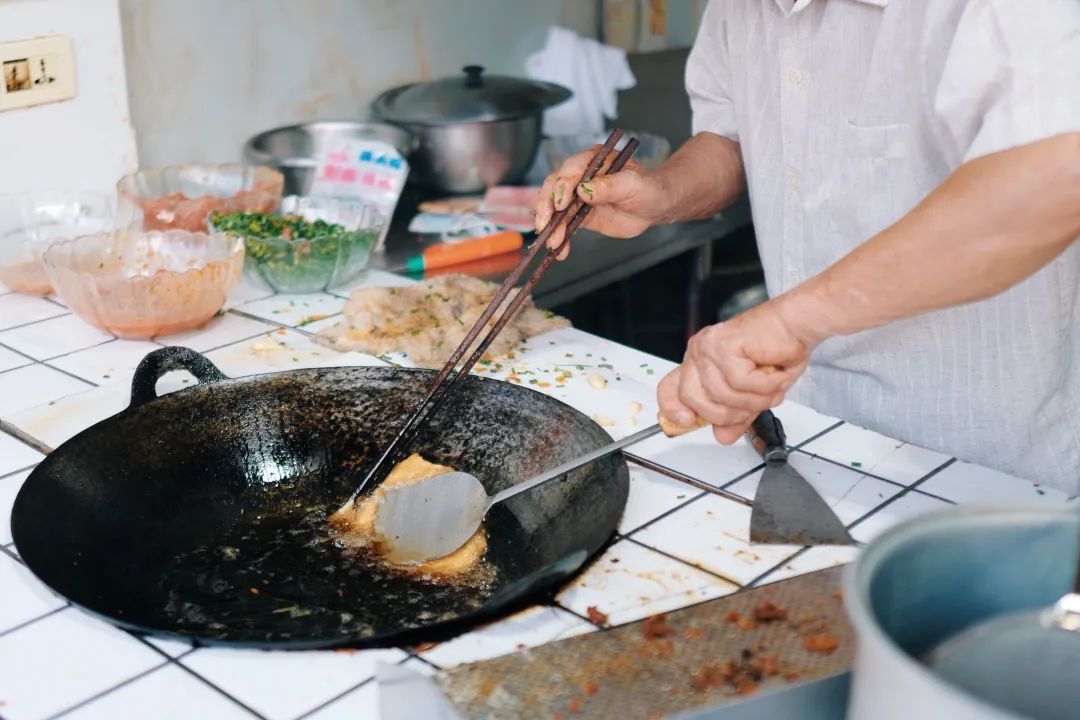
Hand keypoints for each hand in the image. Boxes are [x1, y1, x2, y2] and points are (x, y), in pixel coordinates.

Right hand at [532, 145, 670, 258]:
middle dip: (546, 207)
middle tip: (544, 225)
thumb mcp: (634, 185)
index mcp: (593, 160)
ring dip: (551, 227)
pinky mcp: (578, 214)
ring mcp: (577, 196)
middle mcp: (581, 176)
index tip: (561, 204)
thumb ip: (610, 186)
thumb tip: (584, 190)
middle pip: (553, 188)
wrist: (654, 207)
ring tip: (554, 244)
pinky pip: (564, 225)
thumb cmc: (648, 189)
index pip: (570, 170)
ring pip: (555, 209)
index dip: (562, 186)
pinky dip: (560, 238)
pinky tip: (560, 251)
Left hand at [657, 299, 816, 443]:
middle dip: (725, 413)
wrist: (797, 324)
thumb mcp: (753, 393)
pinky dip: (764, 385)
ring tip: (770, 386)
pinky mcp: (725, 346)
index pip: (669, 389)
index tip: (688, 422)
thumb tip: (722, 436)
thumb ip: (735, 415)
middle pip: (691, 398)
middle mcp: (700, 352)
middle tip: (751, 406)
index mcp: (700, 361)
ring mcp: (710, 347)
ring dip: (753, 399)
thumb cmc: (778, 350)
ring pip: (719, 395)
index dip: (674, 410)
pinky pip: (740, 383)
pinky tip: (774, 374)